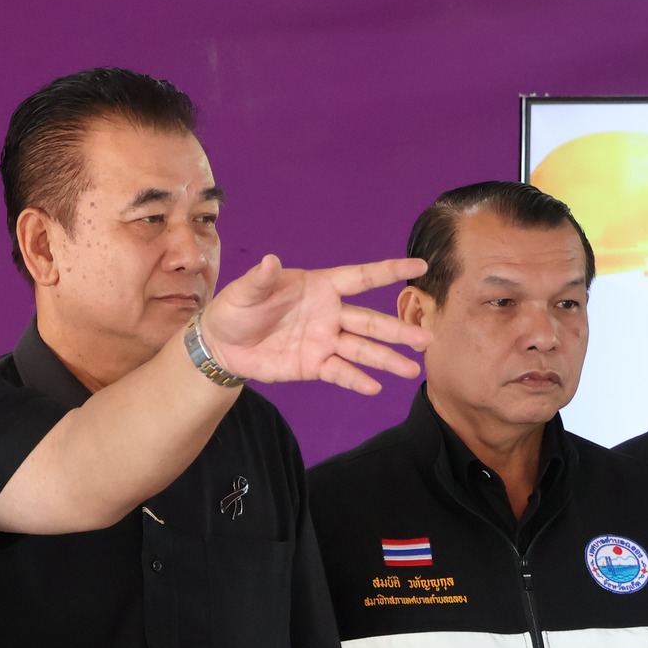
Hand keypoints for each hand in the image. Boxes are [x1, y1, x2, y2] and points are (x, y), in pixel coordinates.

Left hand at [196, 255, 430, 393]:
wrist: (221, 345)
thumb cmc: (235, 309)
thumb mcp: (243, 292)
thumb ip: (259, 279)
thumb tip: (269, 260)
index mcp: (319, 287)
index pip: (360, 277)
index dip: (389, 270)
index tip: (421, 265)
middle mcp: (329, 313)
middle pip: (369, 321)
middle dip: (397, 330)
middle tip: (426, 338)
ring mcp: (324, 341)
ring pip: (362, 349)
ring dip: (387, 359)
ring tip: (412, 369)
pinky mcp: (313, 365)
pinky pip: (339, 372)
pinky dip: (356, 380)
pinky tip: (375, 387)